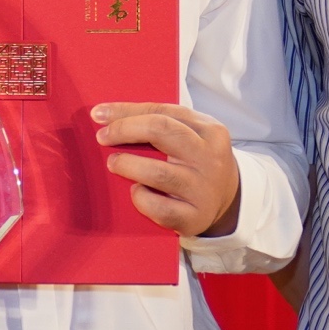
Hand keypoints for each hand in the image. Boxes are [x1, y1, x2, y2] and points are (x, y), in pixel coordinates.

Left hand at [91, 101, 242, 237]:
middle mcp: (209, 158)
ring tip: (114, 163)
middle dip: (124, 130)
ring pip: (157, 173)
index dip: (126, 112)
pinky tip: (135, 191)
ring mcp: (202, 189)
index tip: (99, 114)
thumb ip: (162, 123)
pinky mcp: (193, 217)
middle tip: (103, 137)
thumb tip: (110, 115)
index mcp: (210, 130)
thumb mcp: (192, 135)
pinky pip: (159, 207)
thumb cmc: (197, 162)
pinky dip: (141, 198)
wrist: (228, 201)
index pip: (162, 112)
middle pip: (160, 131)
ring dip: (127, 165)